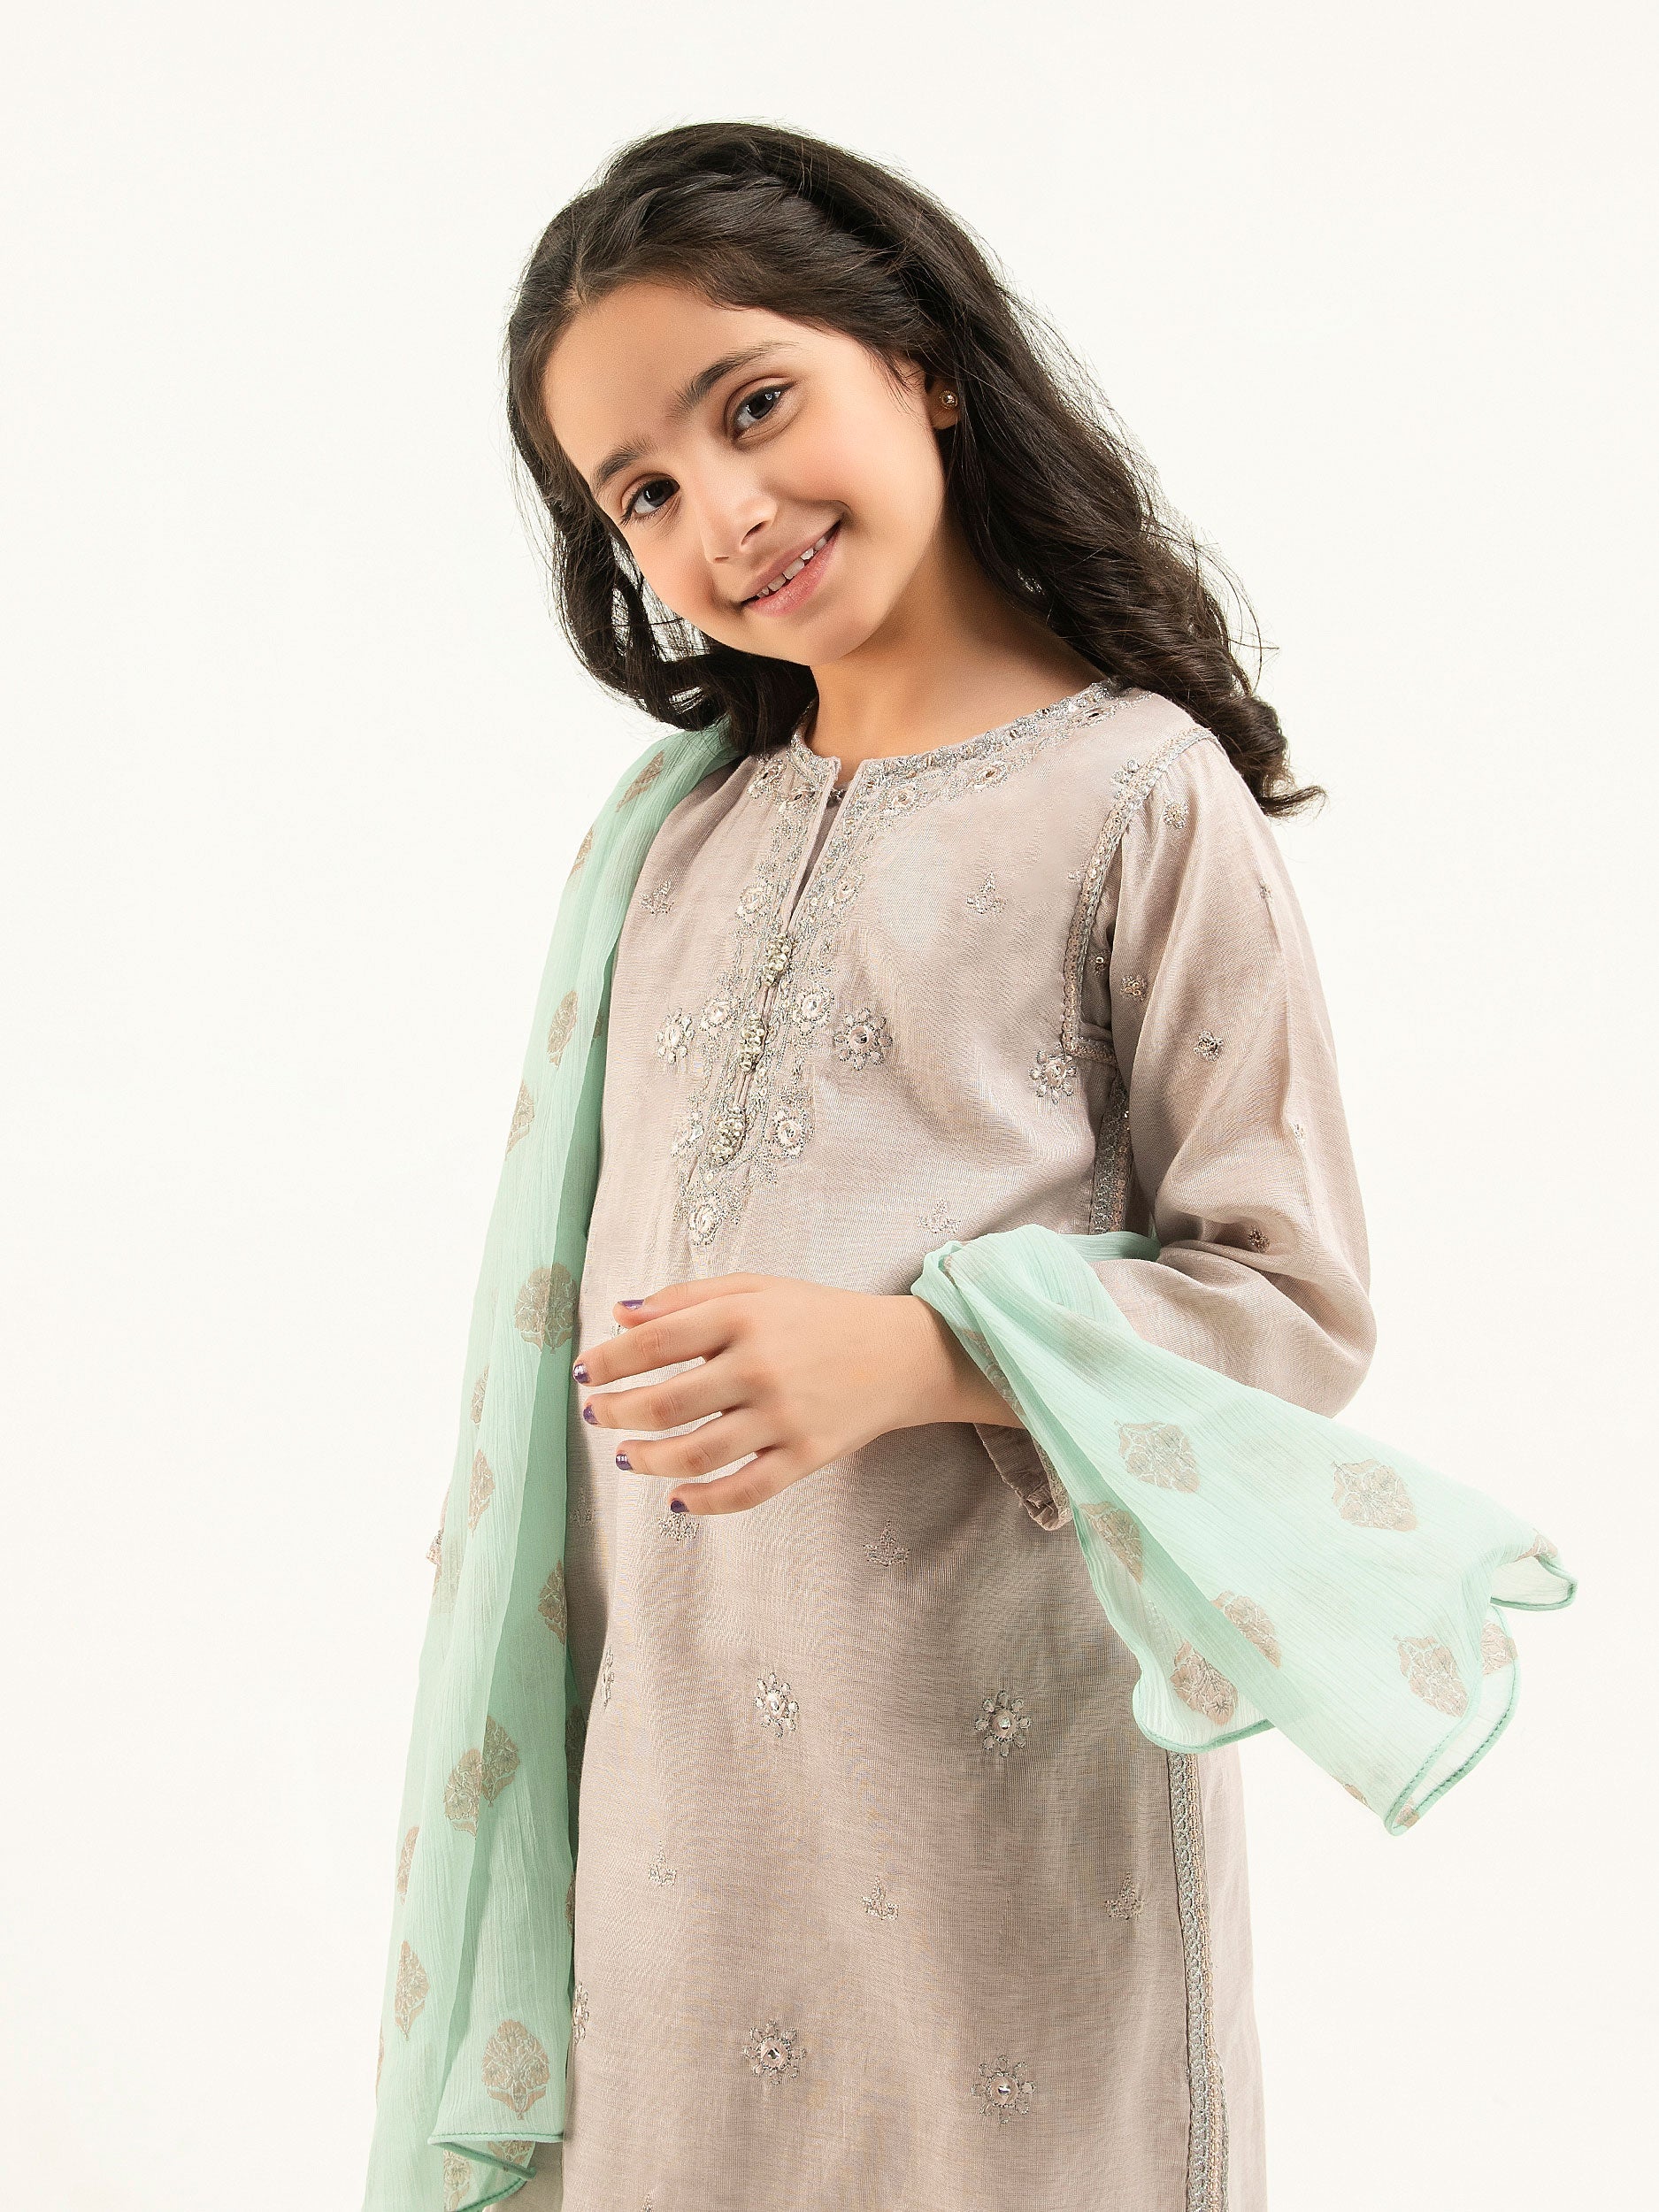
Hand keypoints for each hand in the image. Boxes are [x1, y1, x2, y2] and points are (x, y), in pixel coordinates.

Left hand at [571, 1272, 1021, 1515]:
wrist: (901, 1353)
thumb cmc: (818, 1316)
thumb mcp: (755, 1289)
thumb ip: (686, 1299)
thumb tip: (619, 1314)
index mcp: (743, 1318)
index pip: (655, 1343)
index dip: (609, 1361)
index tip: (584, 1373)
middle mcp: (761, 1367)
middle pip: (666, 1404)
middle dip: (617, 1413)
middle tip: (594, 1415)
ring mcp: (785, 1417)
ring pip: (696, 1454)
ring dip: (647, 1459)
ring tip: (625, 1456)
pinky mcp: (807, 1456)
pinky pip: (746, 1490)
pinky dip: (705, 1502)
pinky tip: (676, 1499)